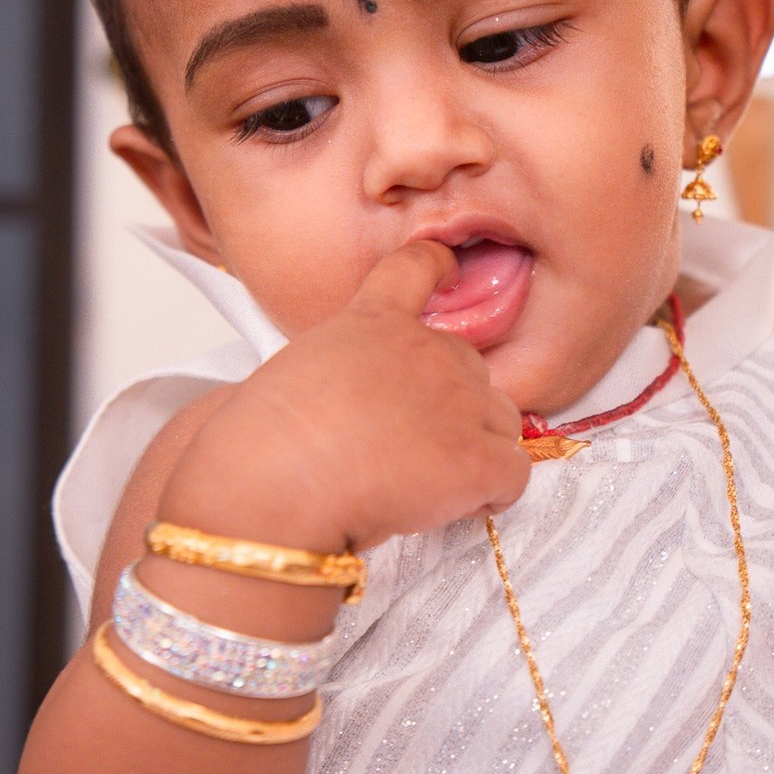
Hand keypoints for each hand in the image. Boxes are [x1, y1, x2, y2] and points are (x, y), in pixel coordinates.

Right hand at [160, 242, 530, 551]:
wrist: (275, 483)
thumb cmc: (261, 443)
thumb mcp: (281, 377)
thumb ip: (321, 373)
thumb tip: (294, 404)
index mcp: (371, 323)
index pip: (416, 267)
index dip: (439, 267)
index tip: (448, 269)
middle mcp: (426, 350)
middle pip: (470, 367)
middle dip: (451, 405)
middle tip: (406, 447)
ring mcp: (460, 401)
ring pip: (500, 422)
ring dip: (477, 450)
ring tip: (426, 484)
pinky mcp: (479, 458)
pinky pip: (513, 475)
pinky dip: (492, 494)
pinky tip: (453, 506)